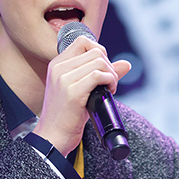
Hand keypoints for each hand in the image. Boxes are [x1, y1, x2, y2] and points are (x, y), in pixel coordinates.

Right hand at [34, 36, 130, 155]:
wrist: (52, 137)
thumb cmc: (66, 116)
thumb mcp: (80, 90)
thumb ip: (101, 73)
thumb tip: (126, 64)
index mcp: (57, 65)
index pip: (83, 41)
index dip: (100, 52)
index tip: (103, 70)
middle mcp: (58, 68)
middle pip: (95, 50)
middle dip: (109, 65)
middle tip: (109, 83)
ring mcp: (64, 79)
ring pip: (99, 61)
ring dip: (111, 74)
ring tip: (109, 88)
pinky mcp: (73, 92)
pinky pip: (98, 75)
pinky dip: (109, 81)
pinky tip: (108, 92)